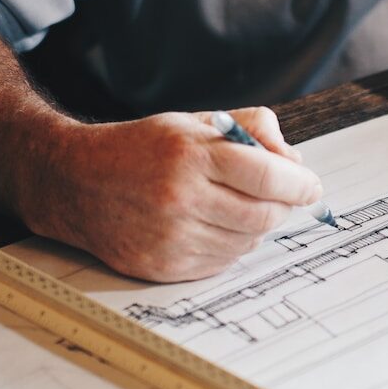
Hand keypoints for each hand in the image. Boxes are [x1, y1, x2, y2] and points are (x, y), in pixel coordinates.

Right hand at [18, 107, 321, 281]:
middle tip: (281, 197)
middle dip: (282, 206)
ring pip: (247, 242)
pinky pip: (222, 263)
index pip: (268, 176)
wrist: (76, 183)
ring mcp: (171, 237)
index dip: (299, 183)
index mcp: (190, 155)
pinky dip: (231, 246)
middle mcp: (181, 198)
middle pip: (264, 215)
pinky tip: (215, 226)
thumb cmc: (141, 149)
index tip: (311, 186)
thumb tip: (294, 160)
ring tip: (237, 207)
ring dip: (256, 227)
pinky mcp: (164, 266)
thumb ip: (250, 128)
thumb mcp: (193, 122)